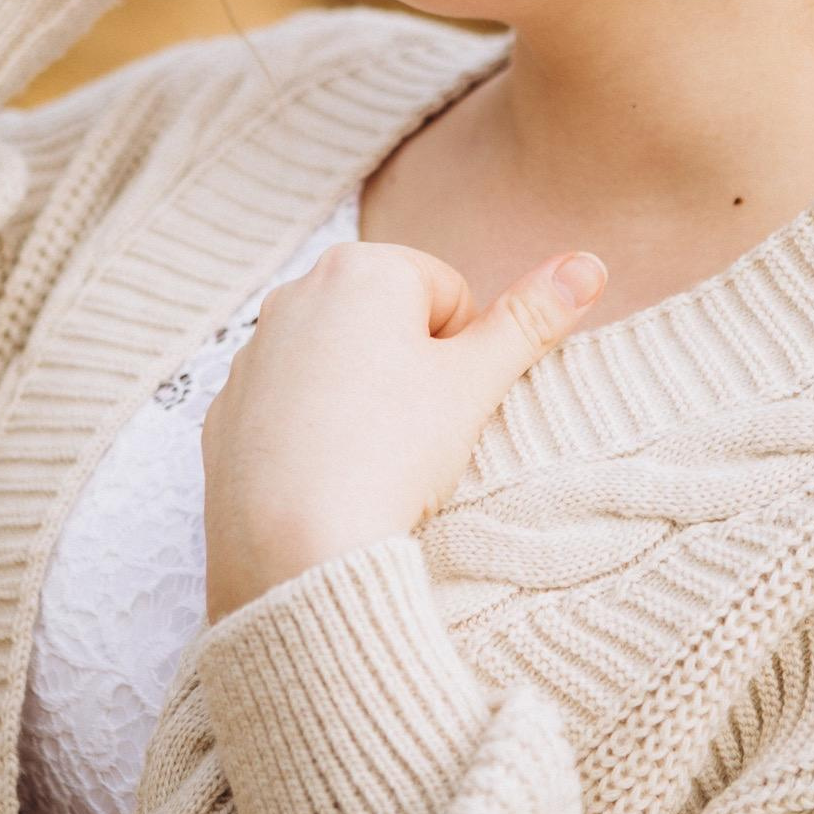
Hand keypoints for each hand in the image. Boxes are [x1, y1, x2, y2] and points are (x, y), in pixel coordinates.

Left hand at [200, 241, 610, 624]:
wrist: (293, 550)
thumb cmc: (390, 454)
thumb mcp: (475, 383)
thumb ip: (530, 319)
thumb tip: (589, 263)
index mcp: (359, 269)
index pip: (449, 295)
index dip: (464, 355)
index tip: (447, 404)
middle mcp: (294, 294)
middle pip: (391, 324)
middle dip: (413, 371)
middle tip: (416, 435)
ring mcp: (252, 354)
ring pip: (340, 366)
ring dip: (365, 401)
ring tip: (374, 461)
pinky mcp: (225, 410)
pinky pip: (290, 410)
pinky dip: (314, 434)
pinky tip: (328, 478)